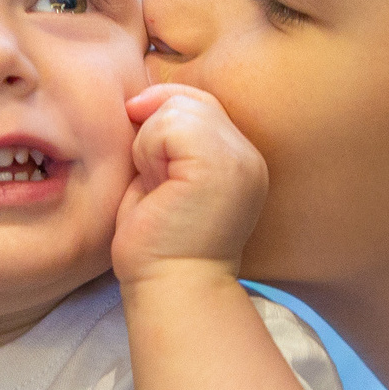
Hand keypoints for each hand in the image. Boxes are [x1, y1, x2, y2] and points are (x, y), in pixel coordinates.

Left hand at [112, 83, 266, 288]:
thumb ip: (165, 139)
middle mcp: (248, 156)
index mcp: (239, 161)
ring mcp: (238, 158)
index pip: (200, 104)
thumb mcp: (162, 180)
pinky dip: (148, 151)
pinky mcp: (218, 163)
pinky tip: (156, 187)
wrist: (171, 289)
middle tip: (155, 184)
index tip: (147, 163)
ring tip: (158, 188)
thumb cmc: (158, 246)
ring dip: (149, 145)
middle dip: (154, 133)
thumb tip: (140, 100)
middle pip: (190, 100)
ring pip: (177, 108)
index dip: (163, 117)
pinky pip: (169, 124)